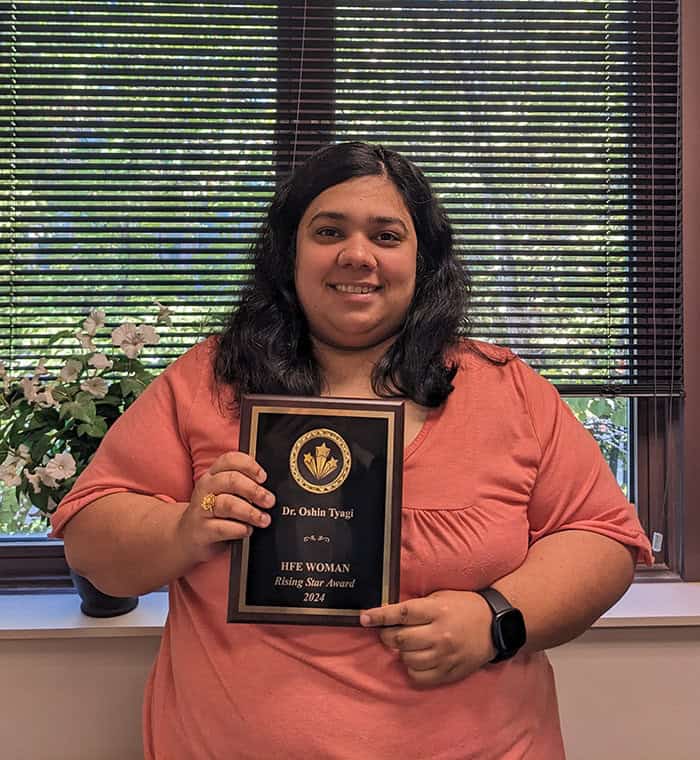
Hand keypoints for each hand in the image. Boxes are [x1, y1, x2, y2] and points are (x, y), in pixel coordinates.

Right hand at [175, 451, 274, 563]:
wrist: (188, 537)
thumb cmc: (215, 513)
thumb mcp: (226, 494)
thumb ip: (243, 487)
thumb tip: (269, 489)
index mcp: (213, 475)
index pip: (229, 460)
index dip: (249, 465)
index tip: (263, 477)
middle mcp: (206, 488)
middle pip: (231, 480)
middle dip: (254, 490)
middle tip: (269, 501)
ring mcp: (201, 509)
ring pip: (228, 504)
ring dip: (250, 512)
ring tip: (264, 519)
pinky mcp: (201, 530)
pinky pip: (222, 527)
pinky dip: (239, 529)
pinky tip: (248, 530)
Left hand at [360, 590, 495, 687]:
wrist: (495, 626)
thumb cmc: (464, 606)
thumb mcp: (440, 597)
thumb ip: (416, 607)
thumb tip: (387, 615)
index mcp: (437, 611)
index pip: (401, 613)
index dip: (379, 616)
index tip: (364, 617)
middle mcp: (439, 634)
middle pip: (400, 639)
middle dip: (387, 635)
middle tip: (388, 631)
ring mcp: (444, 656)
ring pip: (407, 659)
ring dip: (401, 652)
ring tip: (408, 644)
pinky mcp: (449, 672)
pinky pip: (418, 677)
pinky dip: (412, 668)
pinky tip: (417, 658)